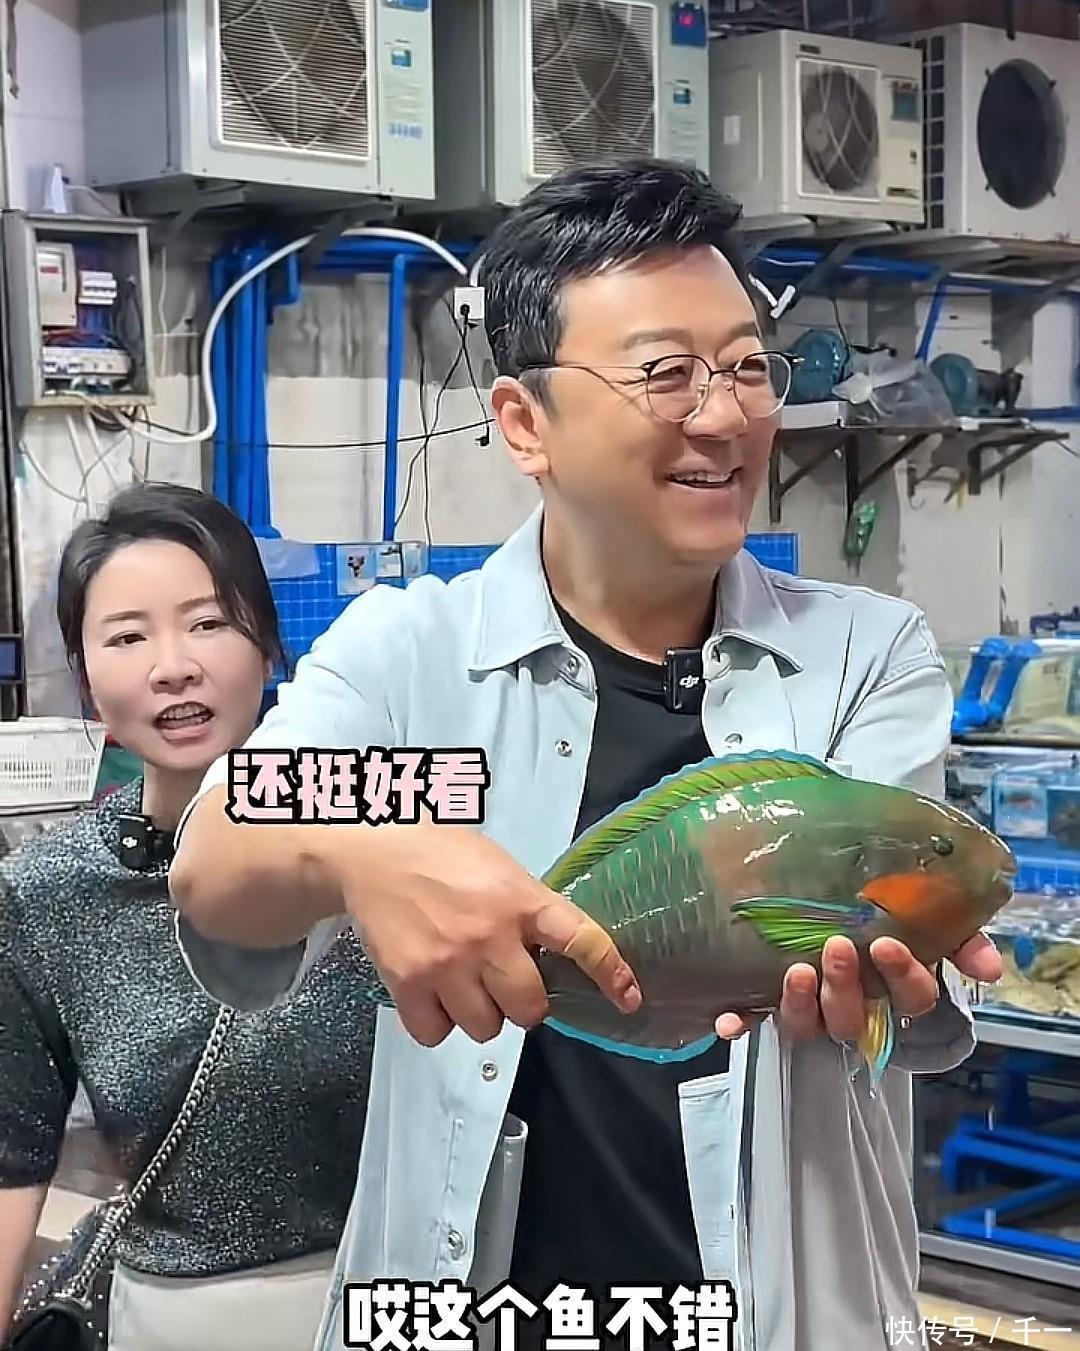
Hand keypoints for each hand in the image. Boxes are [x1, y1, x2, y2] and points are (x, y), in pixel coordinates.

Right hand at [335, 822, 641, 1046]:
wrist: (372, 851)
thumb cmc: (441, 853)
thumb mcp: (499, 868)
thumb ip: (529, 910)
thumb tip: (556, 955)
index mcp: (520, 899)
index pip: (581, 940)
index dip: (610, 973)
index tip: (628, 998)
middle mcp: (489, 935)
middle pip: (530, 1009)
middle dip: (524, 1002)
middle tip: (506, 981)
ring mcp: (448, 963)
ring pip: (485, 1028)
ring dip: (479, 1013)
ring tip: (462, 981)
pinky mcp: (408, 982)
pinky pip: (437, 1034)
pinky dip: (437, 1022)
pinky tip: (432, 991)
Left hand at [714, 930, 1001, 1042]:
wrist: (826, 900)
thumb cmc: (882, 915)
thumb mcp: (925, 921)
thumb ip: (960, 938)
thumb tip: (990, 968)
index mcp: (892, 989)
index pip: (911, 998)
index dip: (904, 977)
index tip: (889, 945)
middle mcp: (850, 1007)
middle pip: (853, 1018)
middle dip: (845, 987)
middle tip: (836, 947)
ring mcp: (808, 1011)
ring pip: (807, 1027)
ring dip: (800, 1006)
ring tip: (795, 971)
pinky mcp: (766, 1005)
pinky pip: (752, 1022)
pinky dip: (740, 1022)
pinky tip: (728, 1018)